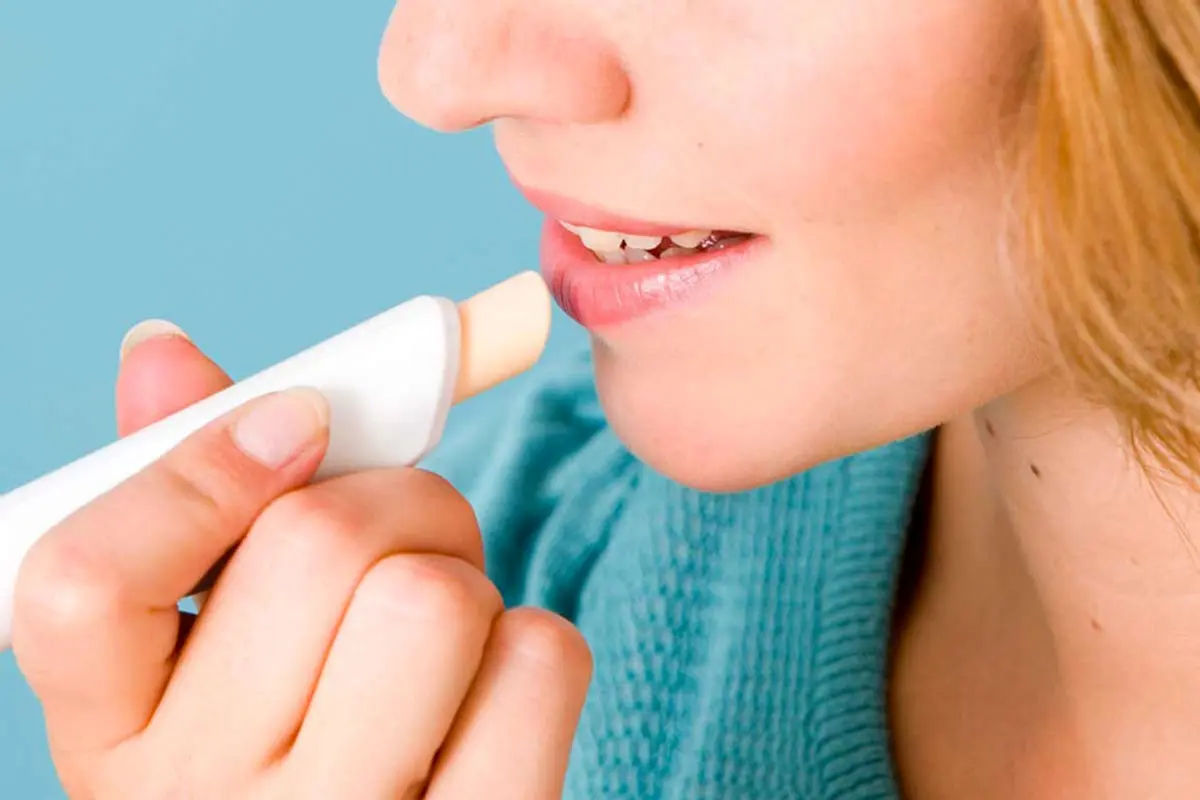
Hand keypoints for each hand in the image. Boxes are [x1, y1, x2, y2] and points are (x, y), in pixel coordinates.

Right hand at [12, 323, 591, 798]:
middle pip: (315, 544)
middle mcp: (209, 799)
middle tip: (407, 536)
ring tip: (443, 634)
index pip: (85, 584)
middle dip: (395, 496)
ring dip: (462, 574)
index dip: (198, 469)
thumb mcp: (210, 650)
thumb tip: (162, 351)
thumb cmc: (297, 737)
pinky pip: (538, 659)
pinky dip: (532, 643)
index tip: (299, 417)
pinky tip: (489, 693)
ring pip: (433, 594)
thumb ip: (186, 505)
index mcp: (116, 740)